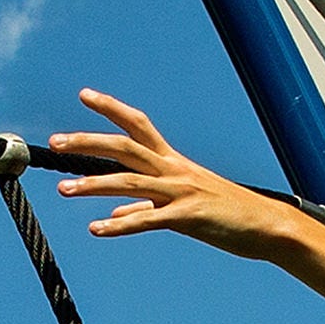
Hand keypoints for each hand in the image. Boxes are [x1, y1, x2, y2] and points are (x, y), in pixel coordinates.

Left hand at [48, 91, 303, 255]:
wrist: (268, 227)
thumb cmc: (229, 215)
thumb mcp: (184, 208)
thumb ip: (147, 209)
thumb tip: (116, 211)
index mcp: (174, 162)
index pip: (138, 125)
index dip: (111, 107)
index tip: (84, 94)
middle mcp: (175, 170)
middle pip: (125, 146)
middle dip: (88, 141)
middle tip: (56, 141)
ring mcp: (182, 192)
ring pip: (130, 181)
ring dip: (93, 185)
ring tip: (63, 190)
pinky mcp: (189, 218)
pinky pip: (149, 220)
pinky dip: (120, 225)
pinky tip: (96, 229)